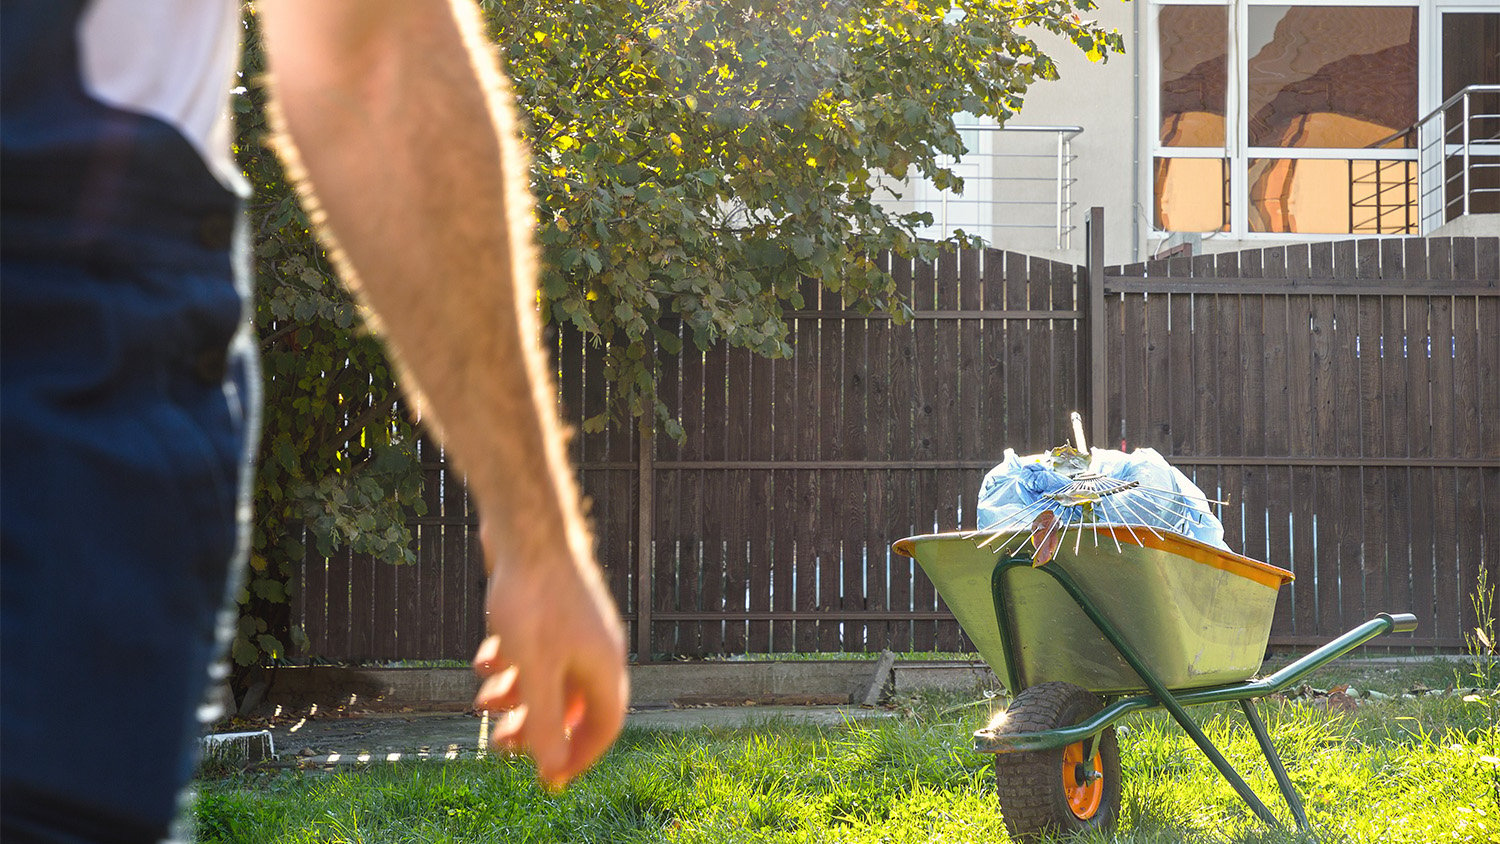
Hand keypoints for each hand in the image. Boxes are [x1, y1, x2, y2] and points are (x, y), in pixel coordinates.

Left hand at [471, 526, 628, 788]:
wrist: (526, 529)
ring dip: (517, 696)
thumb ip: (544, 722)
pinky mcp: (553, 608)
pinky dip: (512, 663)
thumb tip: (553, 770)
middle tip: (502, 747)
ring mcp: (575, 625)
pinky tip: (486, 658)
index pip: (605, 726)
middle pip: (573, 704)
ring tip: (482, 703)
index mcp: (604, 666)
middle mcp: (597, 647)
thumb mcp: (534, 671)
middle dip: (536, 728)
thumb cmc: (534, 599)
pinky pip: (536, 649)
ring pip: (550, 676)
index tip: (549, 777)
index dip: (578, 756)